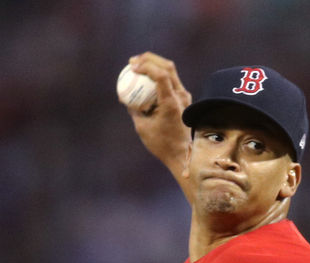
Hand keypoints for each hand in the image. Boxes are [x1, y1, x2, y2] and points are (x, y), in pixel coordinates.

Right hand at [126, 53, 192, 198]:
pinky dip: (158, 77)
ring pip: (170, 72)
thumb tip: (124, 97)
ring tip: (138, 66)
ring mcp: (185, 97)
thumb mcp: (142, 127)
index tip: (132, 67)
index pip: (161, 75)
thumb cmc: (161, 144)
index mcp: (171, 103)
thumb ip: (134, 109)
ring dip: (154, 65)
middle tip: (133, 61)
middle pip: (167, 67)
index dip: (145, 66)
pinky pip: (171, 82)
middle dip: (149, 59)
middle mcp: (181, 97)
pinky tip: (146, 79)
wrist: (182, 154)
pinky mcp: (185, 99)